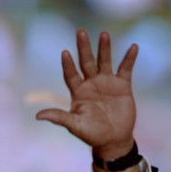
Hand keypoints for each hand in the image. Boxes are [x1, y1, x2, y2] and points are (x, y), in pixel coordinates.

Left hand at [36, 30, 137, 159]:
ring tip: (103, 34)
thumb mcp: (74, 125)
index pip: (70, 74)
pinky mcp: (122, 86)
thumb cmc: (91, 134)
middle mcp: (91, 84)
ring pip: (104, 61)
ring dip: (104, 48)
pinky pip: (126, 69)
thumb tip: (37, 116)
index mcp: (78, 92)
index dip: (68, 64)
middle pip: (86, 62)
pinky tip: (133, 47)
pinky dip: (129, 58)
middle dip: (83, 48)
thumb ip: (58, 117)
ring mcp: (106, 83)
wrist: (112, 140)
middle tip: (80, 32)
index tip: (65, 52)